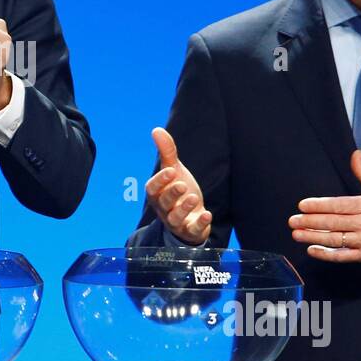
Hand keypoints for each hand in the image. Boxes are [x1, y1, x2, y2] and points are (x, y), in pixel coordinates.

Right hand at [145, 127, 211, 244]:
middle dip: (172, 193)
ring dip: (184, 208)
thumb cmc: (179, 191)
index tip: (170, 171)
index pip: (153, 188)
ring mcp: (177, 221)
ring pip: (176, 218)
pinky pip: (192, 230)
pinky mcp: (190, 230)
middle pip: (164, 202)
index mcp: (157, 194)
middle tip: (182, 184)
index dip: (160, 181)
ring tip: (193, 197)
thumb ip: (167, 152)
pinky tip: (207, 215)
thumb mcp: (174, 171)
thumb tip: (156, 130)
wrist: (191, 215)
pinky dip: (200, 223)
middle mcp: (164, 209)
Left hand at [288, 150, 360, 263]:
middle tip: (292, 220)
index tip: (303, 205)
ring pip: (335, 239)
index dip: (319, 206)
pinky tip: (312, 249)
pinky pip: (343, 256)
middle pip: (333, 223)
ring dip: (313, 237)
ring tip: (296, 234)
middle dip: (310, 222)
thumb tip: (355, 154)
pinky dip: (326, 255)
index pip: (338, 205)